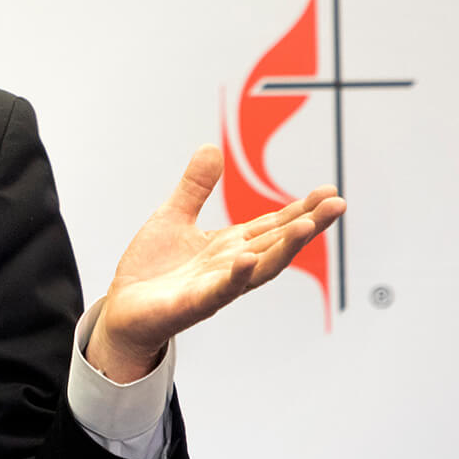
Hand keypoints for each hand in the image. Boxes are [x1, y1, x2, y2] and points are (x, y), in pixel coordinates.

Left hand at [85, 145, 345, 382]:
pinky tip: (247, 259)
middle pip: (276, 244)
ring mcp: (215, 287)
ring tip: (307, 226)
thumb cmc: (151, 270)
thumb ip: (195, 187)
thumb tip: (211, 148)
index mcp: (230, 246)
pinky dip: (235, 276)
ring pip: (258, 268)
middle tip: (337, 204)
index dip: (301, 209)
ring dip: (284, 249)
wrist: (121, 310)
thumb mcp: (174, 217)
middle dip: (307, 225)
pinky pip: (218, 291)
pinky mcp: (192, 304)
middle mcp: (230, 267)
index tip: (330, 192)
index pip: (273, 226)